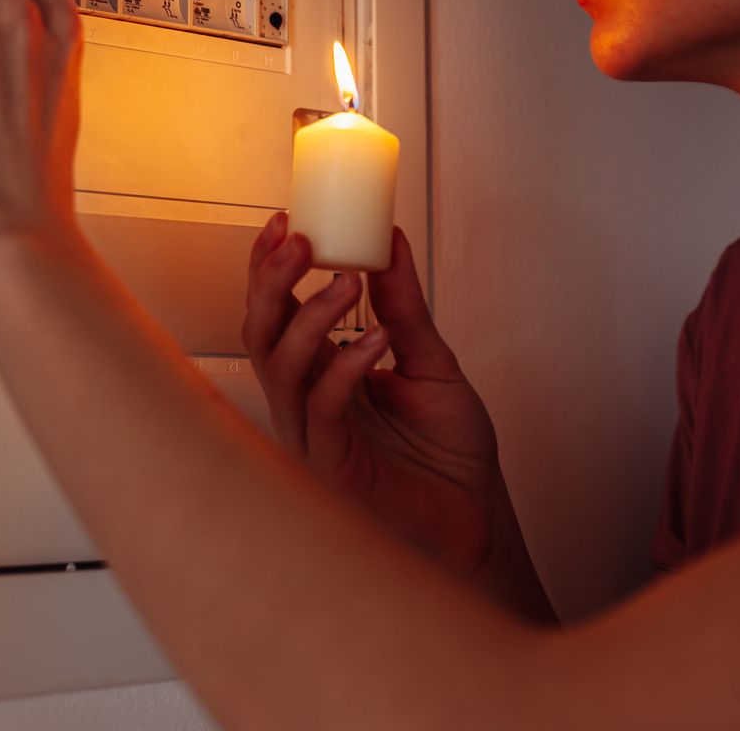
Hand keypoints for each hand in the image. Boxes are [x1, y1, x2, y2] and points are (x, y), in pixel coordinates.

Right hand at [244, 217, 504, 575]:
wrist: (478, 518)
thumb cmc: (449, 454)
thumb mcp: (430, 360)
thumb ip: (403, 306)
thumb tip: (389, 240)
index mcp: (321, 373)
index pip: (278, 311)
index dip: (271, 267)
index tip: (286, 220)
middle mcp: (307, 401)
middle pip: (261, 333)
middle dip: (270, 282)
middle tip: (297, 240)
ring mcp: (314, 435)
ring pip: (281, 368)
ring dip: (309, 317)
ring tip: (347, 283)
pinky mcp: (333, 465)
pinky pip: (324, 409)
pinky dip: (345, 367)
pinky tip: (375, 340)